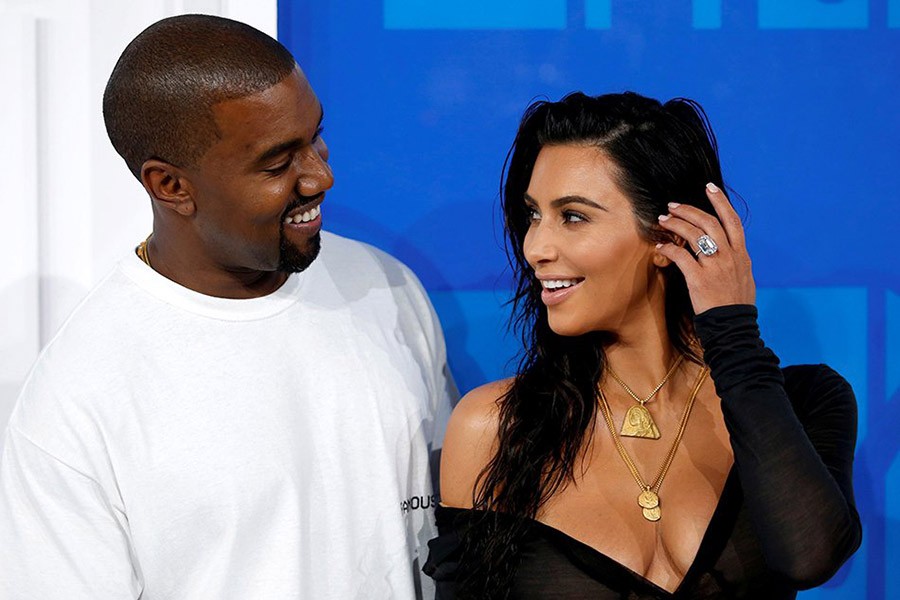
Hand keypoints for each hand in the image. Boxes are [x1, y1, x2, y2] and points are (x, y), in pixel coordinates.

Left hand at [654, 182, 755, 314]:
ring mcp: (716, 266)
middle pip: (709, 223)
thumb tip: (729, 250)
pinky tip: (660, 248)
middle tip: (673, 206)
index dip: (721, 202)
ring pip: (695, 235)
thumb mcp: (744, 278)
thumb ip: (736, 261)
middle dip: (689, 210)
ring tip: (662, 221)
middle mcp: (730, 256)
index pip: (733, 221)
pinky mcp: (700, 278)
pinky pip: (681, 256)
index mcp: (741, 255)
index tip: (709, 187)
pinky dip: (668, 249)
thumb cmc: (735, 305)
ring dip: (676, 225)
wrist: (734, 327)